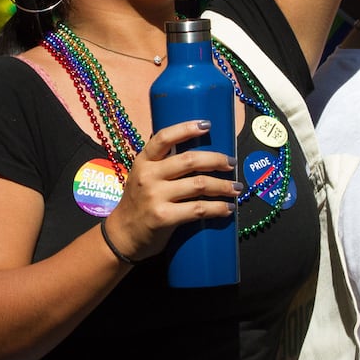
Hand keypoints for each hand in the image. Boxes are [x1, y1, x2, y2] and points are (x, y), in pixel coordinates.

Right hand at [101, 120, 239, 261]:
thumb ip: (162, 163)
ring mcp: (155, 196)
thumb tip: (196, 149)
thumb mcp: (142, 176)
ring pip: (199, 185)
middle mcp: (148, 176)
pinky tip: (227, 208)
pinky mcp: (163, 217)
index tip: (207, 125)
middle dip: (216, 160)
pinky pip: (198, 209)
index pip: (164, 138)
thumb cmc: (138, 202)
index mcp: (143, 161)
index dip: (186, 128)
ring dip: (223, 186)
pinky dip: (217, 208)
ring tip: (236, 188)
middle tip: (232, 163)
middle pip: (189, 160)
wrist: (122, 235)